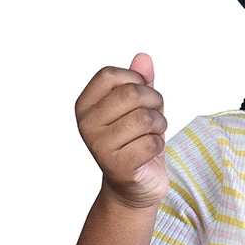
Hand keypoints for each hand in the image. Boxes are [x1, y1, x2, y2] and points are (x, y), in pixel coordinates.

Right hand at [75, 53, 167, 209]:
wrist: (134, 187)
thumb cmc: (136, 141)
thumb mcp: (139, 107)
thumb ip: (140, 82)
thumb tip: (143, 57)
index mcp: (85, 105)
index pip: (109, 74)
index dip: (136, 80)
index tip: (143, 94)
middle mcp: (86, 124)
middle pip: (131, 94)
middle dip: (154, 101)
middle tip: (155, 115)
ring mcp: (99, 146)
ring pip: (145, 118)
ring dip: (159, 125)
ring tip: (153, 134)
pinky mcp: (117, 166)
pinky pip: (151, 143)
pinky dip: (158, 145)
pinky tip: (149, 153)